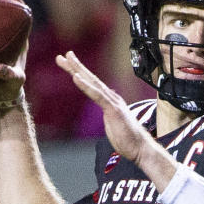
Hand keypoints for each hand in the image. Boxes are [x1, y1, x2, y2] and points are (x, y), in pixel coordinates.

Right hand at [0, 0, 29, 106]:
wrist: (3, 97)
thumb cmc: (11, 88)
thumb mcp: (13, 81)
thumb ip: (9, 74)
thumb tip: (0, 69)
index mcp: (21, 44)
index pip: (25, 20)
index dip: (20, 6)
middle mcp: (13, 41)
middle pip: (11, 17)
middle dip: (3, 5)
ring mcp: (3, 45)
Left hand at [55, 50, 148, 164]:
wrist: (140, 148)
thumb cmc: (128, 140)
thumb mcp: (113, 125)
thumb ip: (109, 117)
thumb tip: (108, 116)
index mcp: (110, 101)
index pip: (93, 85)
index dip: (81, 74)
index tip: (70, 66)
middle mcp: (111, 98)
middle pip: (91, 79)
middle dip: (76, 66)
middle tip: (64, 55)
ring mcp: (112, 102)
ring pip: (92, 82)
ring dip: (78, 70)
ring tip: (68, 59)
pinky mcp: (112, 109)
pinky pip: (96, 95)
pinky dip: (86, 85)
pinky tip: (76, 77)